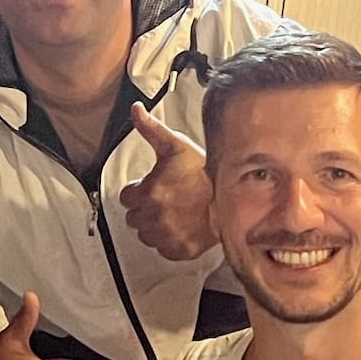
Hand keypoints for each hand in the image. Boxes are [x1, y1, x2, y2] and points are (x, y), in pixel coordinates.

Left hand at [117, 108, 216, 261]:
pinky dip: (169, 240)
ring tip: (175, 213)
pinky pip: (163, 249)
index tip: (155, 187)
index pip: (126, 197)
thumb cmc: (205, 171)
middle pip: (134, 218)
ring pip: (145, 235)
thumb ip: (151, 129)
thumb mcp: (176, 145)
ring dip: (154, 226)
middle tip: (167, 199)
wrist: (234, 197)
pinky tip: (182, 226)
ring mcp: (166, 236)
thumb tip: (135, 109)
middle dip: (145, 208)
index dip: (139, 191)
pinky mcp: (179, 250)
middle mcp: (154, 217)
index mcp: (148, 192)